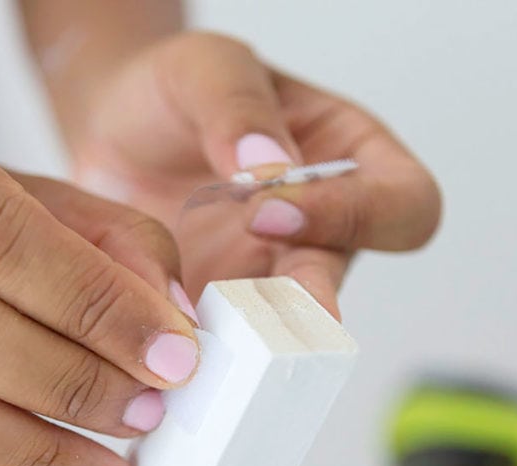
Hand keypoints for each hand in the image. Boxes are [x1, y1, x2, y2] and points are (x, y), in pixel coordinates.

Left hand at [72, 32, 441, 317]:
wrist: (112, 129)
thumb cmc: (176, 90)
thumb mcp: (205, 69)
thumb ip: (238, 107)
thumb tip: (269, 169)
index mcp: (348, 160)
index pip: (403, 203)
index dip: (357, 216)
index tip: (269, 208)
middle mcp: (321, 230)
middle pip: (342, 281)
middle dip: (302, 303)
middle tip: (256, 313)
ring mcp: (269, 277)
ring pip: (282, 327)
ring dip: (246, 337)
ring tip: (200, 341)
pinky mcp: (218, 308)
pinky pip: (223, 340)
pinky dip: (197, 345)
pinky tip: (160, 346)